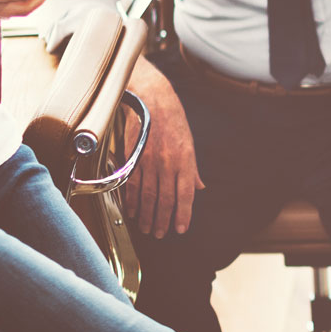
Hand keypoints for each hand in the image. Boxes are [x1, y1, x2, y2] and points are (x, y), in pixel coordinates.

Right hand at [123, 58, 203, 238]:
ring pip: (146, 195)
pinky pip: (131, 184)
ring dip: (146, 214)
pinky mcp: (132, 157)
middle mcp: (167, 163)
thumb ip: (192, 168)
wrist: (152, 98)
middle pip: (164, 199)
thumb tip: (199, 187)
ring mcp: (148, 161)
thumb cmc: (173, 118)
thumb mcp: (190, 142)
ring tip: (146, 227)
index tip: (181, 228)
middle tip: (159, 233)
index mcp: (185, 160)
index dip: (183, 214)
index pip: (185, 194)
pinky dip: (131, 200)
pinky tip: (132, 210)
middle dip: (162, 220)